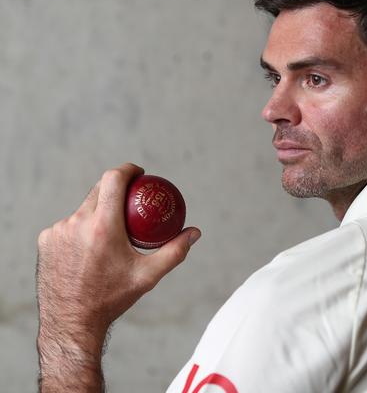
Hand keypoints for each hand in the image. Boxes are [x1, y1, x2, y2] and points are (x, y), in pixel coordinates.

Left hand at [36, 163, 200, 390]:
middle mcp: (77, 223)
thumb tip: (194, 233)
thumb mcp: (148, 275)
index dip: (127, 170)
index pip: (113, 180)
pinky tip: (90, 246)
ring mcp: (58, 231)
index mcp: (102, 226)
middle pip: (98, 190)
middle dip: (115, 190)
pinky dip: (81, 229)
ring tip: (111, 230)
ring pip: (83, 209)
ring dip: (98, 213)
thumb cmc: (112, 298)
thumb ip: (174, 251)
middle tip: (130, 200)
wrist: (72, 322)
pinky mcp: (46, 240)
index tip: (138, 173)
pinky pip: (68, 225)